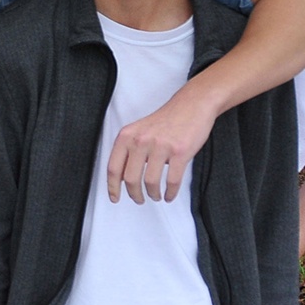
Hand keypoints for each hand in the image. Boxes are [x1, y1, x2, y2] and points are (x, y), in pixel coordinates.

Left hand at [106, 87, 214, 203]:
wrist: (191, 105)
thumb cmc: (166, 120)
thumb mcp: (140, 130)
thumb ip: (130, 150)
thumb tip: (122, 177)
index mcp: (128, 135)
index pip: (113, 167)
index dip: (112, 187)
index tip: (114, 197)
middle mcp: (141, 140)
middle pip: (131, 179)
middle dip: (134, 194)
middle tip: (138, 199)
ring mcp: (161, 146)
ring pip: (150, 182)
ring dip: (153, 194)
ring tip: (155, 196)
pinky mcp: (180, 152)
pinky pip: (172, 181)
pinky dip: (170, 192)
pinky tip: (169, 194)